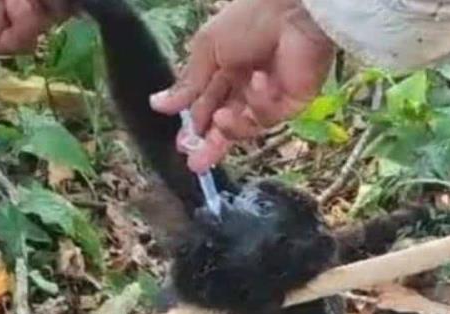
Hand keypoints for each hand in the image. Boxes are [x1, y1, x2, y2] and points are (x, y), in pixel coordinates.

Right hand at [150, 0, 333, 171]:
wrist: (293, 12)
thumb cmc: (248, 20)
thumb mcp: (207, 50)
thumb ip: (187, 84)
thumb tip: (156, 105)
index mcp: (224, 67)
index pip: (206, 105)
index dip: (194, 125)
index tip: (182, 143)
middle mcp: (246, 84)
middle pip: (225, 123)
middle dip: (210, 143)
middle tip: (196, 162)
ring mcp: (270, 96)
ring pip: (246, 127)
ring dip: (230, 127)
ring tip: (220, 118)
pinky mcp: (292, 104)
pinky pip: (267, 117)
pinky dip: (259, 102)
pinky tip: (259, 80)